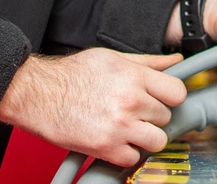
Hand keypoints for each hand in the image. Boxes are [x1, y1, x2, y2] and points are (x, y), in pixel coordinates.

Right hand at [0, 49, 185, 167]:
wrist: (38, 94)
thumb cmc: (72, 75)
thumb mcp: (112, 58)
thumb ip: (148, 62)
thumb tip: (175, 62)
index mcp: (133, 76)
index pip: (177, 92)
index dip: (171, 96)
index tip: (163, 99)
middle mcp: (130, 100)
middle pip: (166, 117)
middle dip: (153, 115)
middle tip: (137, 112)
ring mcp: (119, 126)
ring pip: (157, 140)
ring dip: (145, 137)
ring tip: (130, 128)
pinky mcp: (105, 148)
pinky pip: (133, 158)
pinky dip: (126, 153)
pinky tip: (116, 139)